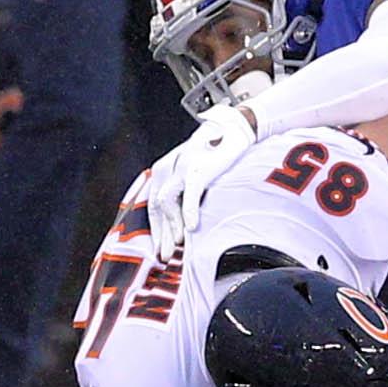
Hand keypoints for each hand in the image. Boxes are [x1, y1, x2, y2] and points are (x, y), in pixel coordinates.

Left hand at [143, 104, 259, 259]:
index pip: (152, 205)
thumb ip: (184, 188)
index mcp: (164, 169)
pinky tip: (192, 227)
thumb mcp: (195, 169)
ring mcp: (181, 169)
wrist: (235, 129)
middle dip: (161, 234)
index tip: (160, 249)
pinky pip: (189, 197)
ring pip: (166, 204)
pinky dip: (188, 213)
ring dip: (172, 227)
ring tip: (180, 245)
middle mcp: (167, 168)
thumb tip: (184, 218)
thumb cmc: (217, 151)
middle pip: (156, 207)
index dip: (156, 230)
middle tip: (166, 256)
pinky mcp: (197, 170)